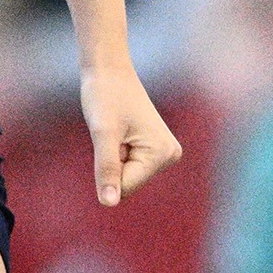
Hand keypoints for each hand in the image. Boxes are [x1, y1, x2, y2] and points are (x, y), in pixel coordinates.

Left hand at [83, 66, 180, 204]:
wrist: (108, 69)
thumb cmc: (105, 95)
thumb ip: (106, 169)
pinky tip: (119, 130)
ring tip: (115, 129)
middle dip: (111, 162)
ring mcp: (163, 152)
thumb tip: (108, 203)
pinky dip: (115, 152)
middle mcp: (169, 155)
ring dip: (112, 157)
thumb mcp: (102, 133)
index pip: (125, 187)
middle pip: (127, 183)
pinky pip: (127, 166)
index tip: (110, 136)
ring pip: (125, 176)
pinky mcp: (154, 148)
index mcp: (162, 153)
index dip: (107, 167)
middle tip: (112, 132)